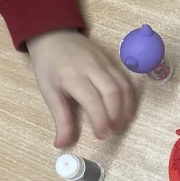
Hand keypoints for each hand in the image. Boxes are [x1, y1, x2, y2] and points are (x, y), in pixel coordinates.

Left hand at [27, 30, 135, 144]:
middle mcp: (91, 66)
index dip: (100, 119)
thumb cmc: (49, 66)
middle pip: (112, 91)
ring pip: (123, 85)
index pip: (92, 99)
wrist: (53, 35)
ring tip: (121, 123)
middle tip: (112, 131)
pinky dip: (129, 97)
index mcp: (72, 75)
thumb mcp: (49, 93)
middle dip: (115, 115)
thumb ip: (60, 119)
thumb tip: (62, 145)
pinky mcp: (112, 59)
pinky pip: (125, 79)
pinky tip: (127, 110)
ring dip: (126, 107)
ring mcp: (104, 61)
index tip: (102, 135)